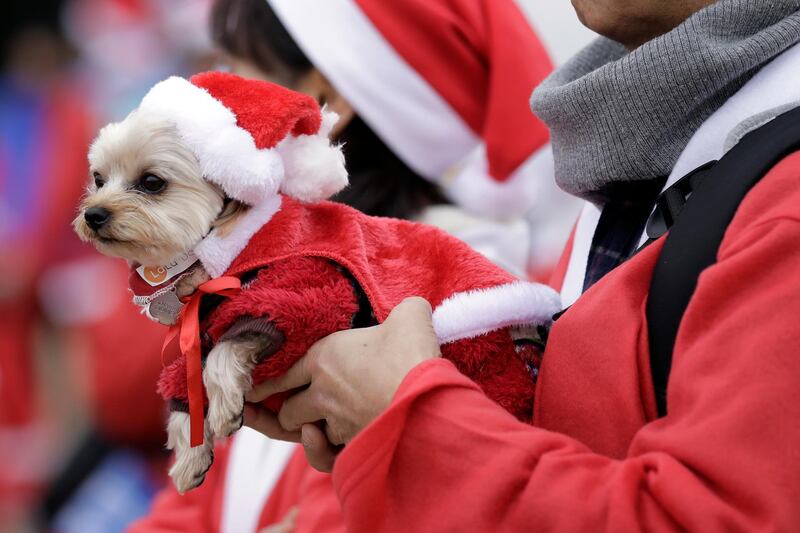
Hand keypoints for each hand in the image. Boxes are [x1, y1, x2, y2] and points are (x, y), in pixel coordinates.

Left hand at [244, 297, 440, 470]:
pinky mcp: (351, 444)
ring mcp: (335, 420)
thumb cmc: (413, 353)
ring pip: (303, 430)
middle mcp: (322, 390)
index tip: (252, 392)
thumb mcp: (411, 315)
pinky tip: (320, 438)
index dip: (266, 385)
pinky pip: (323, 455)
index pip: (281, 374)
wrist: (426, 395)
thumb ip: (406, 309)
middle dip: (284, 411)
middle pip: (287, 408)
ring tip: (310, 424)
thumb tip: (416, 308)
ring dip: (305, 429)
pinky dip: (319, 451)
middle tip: (281, 410)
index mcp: (324, 356)